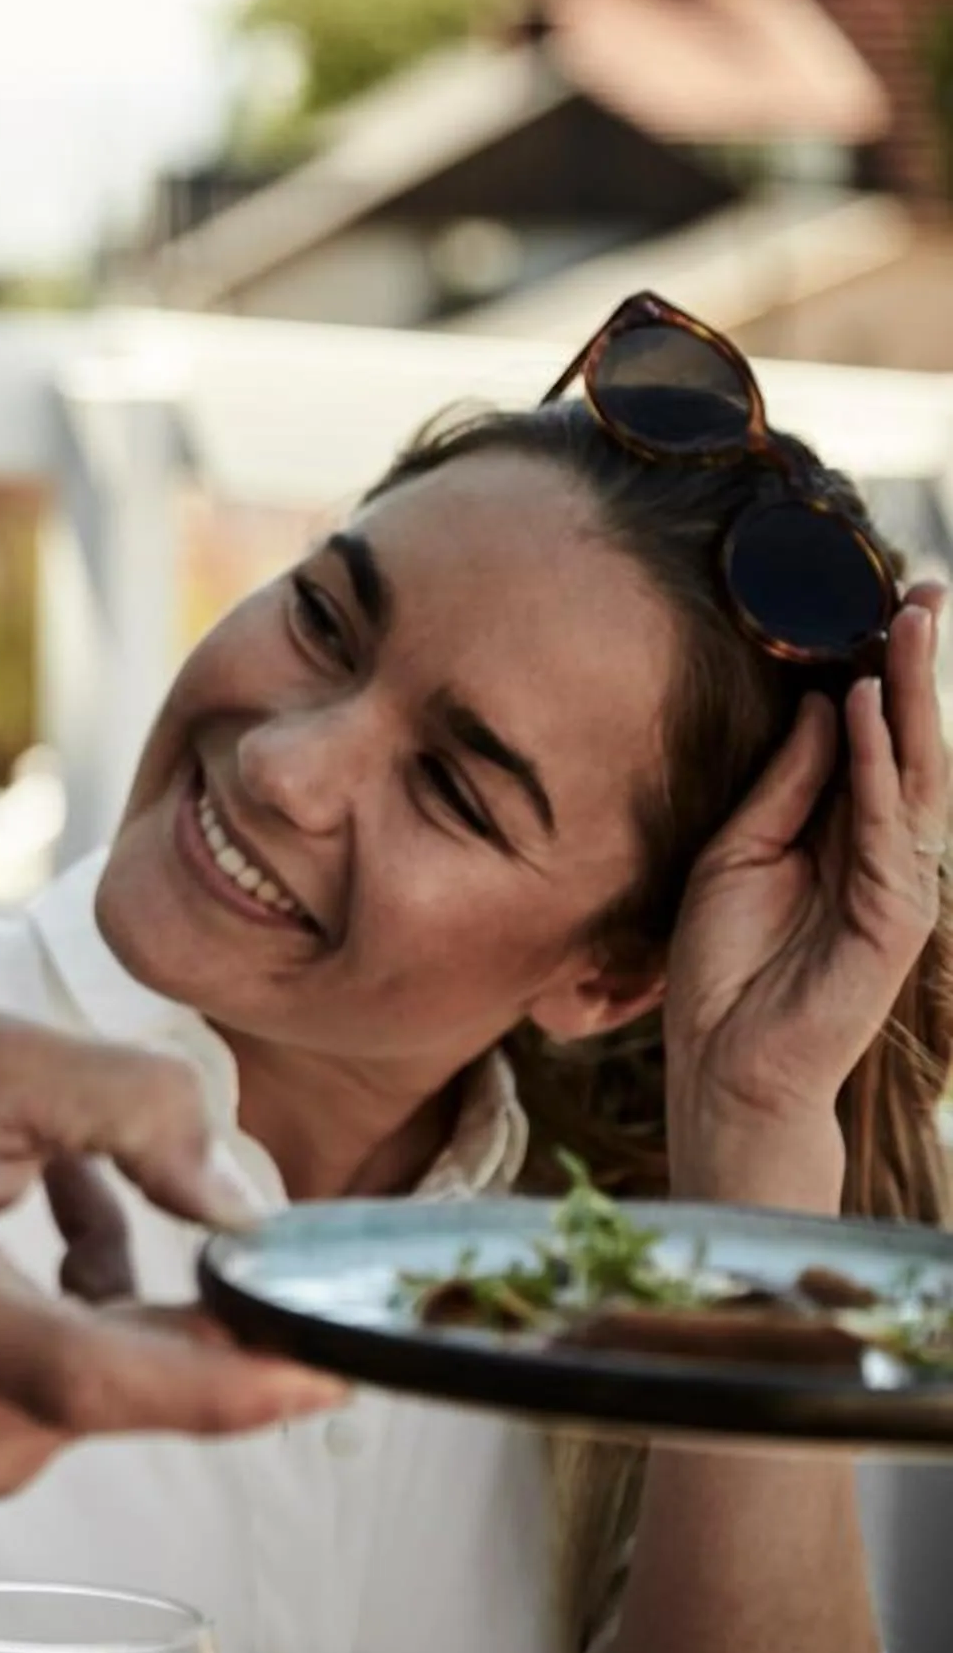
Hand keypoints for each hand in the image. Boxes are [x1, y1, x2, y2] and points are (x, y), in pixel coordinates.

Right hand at [0, 1013, 342, 1501]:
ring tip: (51, 1193)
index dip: (216, 1378)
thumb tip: (241, 1206)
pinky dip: (85, 1327)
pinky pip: (76, 1402)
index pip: (84, 1370)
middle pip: (129, 1372)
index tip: (321, 1369)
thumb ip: (130, 1103)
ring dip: (127, 1292)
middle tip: (214, 1217)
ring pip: (112, 1381)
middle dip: (197, 1293)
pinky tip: (30, 1257)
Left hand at [665, 588, 947, 1208]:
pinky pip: (884, 822)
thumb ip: (786, 782)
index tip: (885, 603)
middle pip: (908, 741)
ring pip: (912, 769)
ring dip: (910, 693)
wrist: (726, 1062)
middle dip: (918, 665)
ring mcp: (899, 879)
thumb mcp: (739, 849)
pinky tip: (860, 706)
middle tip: (926, 589)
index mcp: (848, 832)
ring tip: (907, 622)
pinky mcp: (895, 913)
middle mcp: (886, 849)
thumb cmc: (727, 964)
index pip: (874, 739)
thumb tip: (820, 699)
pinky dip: (871, 759)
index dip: (884, 673)